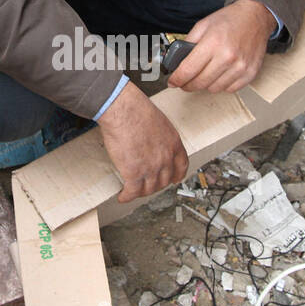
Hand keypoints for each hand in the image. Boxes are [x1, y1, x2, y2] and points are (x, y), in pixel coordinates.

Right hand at [98, 81, 187, 201]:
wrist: (123, 111)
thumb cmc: (136, 110)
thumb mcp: (159, 122)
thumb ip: (159, 136)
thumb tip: (152, 141)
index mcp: (173, 144)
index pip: (181, 166)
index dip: (177, 175)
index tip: (174, 179)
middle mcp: (165, 158)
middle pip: (164, 181)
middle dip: (156, 185)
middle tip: (147, 185)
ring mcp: (151, 168)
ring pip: (149, 189)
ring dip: (141, 192)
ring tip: (134, 191)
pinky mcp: (134, 173)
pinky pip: (132, 191)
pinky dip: (127, 196)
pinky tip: (123, 196)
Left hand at [167, 0, 275, 92]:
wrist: (255, 17)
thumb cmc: (229, 20)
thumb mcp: (203, 25)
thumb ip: (188, 43)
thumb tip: (176, 63)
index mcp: (213, 43)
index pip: (188, 70)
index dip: (176, 79)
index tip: (172, 82)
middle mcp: (227, 57)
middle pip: (199, 83)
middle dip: (187, 85)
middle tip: (184, 81)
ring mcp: (240, 67)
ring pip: (214, 89)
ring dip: (205, 84)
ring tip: (204, 75)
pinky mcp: (250, 73)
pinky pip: (230, 89)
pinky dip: (222, 85)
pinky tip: (220, 75)